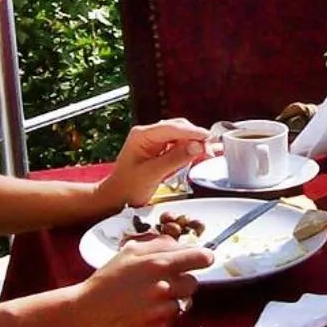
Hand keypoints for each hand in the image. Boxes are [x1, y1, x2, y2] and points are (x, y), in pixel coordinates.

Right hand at [73, 237, 210, 326]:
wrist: (88, 312)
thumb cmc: (107, 278)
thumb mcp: (129, 252)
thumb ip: (157, 245)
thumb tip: (178, 244)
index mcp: (159, 264)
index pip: (199, 258)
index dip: (204, 257)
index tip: (204, 258)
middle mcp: (166, 287)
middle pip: (193, 282)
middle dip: (183, 280)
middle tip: (165, 281)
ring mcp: (164, 310)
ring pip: (185, 301)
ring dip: (175, 299)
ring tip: (153, 297)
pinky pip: (174, 319)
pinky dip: (165, 315)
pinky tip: (147, 311)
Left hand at [94, 118, 211, 209]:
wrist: (117, 198)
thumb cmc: (127, 187)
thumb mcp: (152, 174)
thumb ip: (175, 159)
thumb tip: (196, 146)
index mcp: (141, 135)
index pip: (171, 128)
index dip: (192, 132)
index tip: (208, 137)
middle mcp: (148, 134)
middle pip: (178, 128)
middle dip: (195, 137)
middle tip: (209, 150)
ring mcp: (154, 141)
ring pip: (181, 136)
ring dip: (194, 144)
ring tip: (207, 154)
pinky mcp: (160, 150)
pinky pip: (179, 145)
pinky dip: (190, 150)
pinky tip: (201, 154)